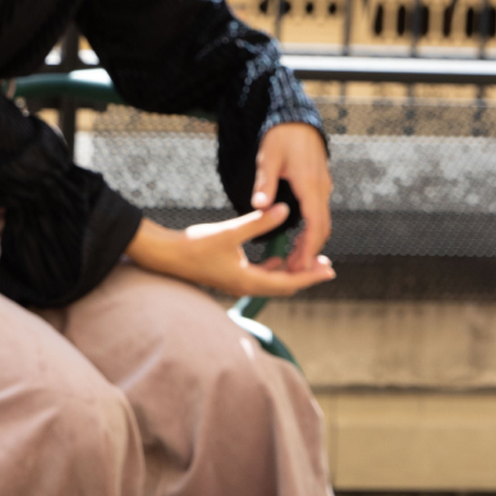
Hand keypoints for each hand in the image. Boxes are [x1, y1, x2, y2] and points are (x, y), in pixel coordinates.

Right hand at [124, 206, 334, 296]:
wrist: (165, 255)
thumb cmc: (194, 245)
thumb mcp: (230, 232)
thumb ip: (258, 222)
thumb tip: (284, 209)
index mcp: (247, 281)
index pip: (288, 282)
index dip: (310, 276)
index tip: (330, 269)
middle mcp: (244, 286)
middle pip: (283, 285)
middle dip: (306, 275)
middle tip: (327, 266)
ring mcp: (236, 283)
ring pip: (272, 282)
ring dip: (290, 272)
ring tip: (308, 260)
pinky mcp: (229, 276)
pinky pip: (260, 276)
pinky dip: (273, 268)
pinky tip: (278, 256)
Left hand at [250, 122, 332, 276]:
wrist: (295, 118)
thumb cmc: (280, 137)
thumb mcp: (268, 157)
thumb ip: (264, 183)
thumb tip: (258, 206)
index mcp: (310, 184)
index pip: (316, 224)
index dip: (310, 248)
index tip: (301, 267)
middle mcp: (321, 188)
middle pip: (323, 228)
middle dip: (311, 251)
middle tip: (296, 272)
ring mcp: (323, 187)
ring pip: (322, 221)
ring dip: (312, 242)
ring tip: (296, 261)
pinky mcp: (319, 185)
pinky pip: (319, 213)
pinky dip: (312, 230)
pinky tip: (299, 240)